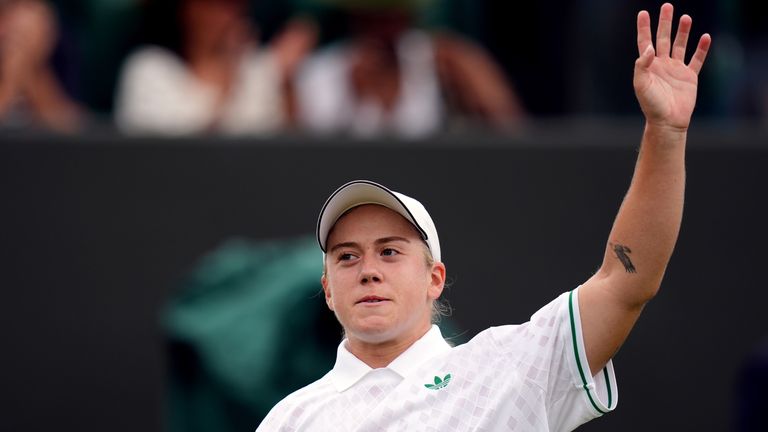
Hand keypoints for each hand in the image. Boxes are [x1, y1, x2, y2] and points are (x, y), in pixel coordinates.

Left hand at [634, 3, 710, 130]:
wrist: (667, 121)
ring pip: (680, 46)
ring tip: (686, 17)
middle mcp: (662, 65)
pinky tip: (705, 37)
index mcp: (649, 66)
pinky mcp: (689, 77)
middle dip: (665, 23)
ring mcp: (676, 70)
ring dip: (683, 32)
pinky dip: (701, 49)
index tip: (643, 13)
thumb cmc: (651, 105)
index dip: (644, 28)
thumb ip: (642, 65)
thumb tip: (650, 47)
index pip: (645, 42)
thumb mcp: (641, 84)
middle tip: (667, 6)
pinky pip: (696, 60)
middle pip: (664, 39)